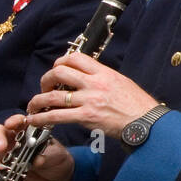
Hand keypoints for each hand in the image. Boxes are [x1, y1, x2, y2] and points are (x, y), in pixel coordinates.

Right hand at [0, 113, 74, 180]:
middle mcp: (10, 141)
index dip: (13, 121)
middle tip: (0, 148)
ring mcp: (3, 156)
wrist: (56, 177)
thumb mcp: (55, 155)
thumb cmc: (55, 158)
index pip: (16, 122)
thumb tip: (37, 160)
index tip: (11, 124)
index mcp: (25, 131)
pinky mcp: (0, 172)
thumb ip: (46, 156)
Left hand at [25, 52, 157, 138]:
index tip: (57, 71)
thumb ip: (103, 78)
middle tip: (45, 88)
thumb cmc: (138, 105)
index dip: (60, 62)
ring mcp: (89, 100)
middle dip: (46, 79)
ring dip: (38, 100)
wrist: (146, 122)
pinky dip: (41, 118)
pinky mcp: (86, 117)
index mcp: (104, 73)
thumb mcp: (122, 83)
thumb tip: (87, 78)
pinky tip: (35, 120)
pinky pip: (56, 116)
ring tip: (34, 106)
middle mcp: (95, 84)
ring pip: (53, 96)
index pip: (76, 58)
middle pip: (59, 72)